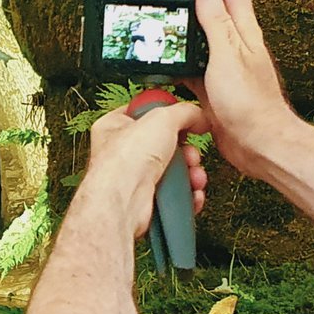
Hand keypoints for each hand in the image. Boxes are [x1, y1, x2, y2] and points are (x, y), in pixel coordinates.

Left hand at [84, 101, 208, 237]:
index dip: (167, 116)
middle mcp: (122, 153)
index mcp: (114, 127)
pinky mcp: (147, 202)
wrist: (124, 200)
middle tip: (190, 154)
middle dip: (186, 151)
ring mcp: (135, 180)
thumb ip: (184, 112)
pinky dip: (188, 195)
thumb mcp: (162, 118)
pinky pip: (176, 196)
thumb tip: (199, 117)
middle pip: (166, 145)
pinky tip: (192, 192)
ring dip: (191, 174)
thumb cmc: (126, 158)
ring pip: (174, 172)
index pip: (144, 114)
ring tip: (194, 176)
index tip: (183, 120)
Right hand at [172, 0, 298, 175]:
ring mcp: (223, 64)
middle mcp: (235, 42)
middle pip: (212, 6)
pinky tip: (163, 68)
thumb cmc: (249, 103)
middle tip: (163, 7)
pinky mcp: (213, 85)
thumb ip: (216, 23)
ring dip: (180, 33)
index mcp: (242, 29)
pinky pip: (192, 67)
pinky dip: (177, 63)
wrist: (258, 144)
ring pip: (199, 37)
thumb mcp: (227, 56)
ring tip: (158, 36)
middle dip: (188, 0)